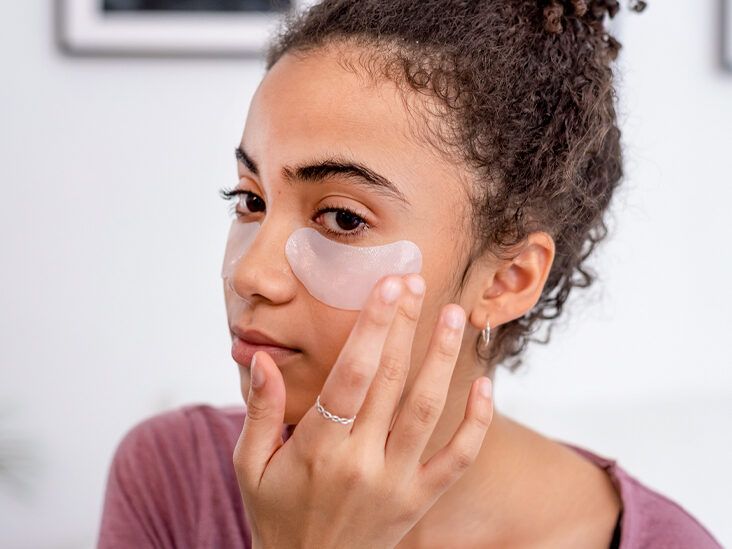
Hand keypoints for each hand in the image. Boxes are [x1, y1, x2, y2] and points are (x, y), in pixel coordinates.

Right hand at [232, 273, 494, 548]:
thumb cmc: (276, 516)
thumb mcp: (250, 466)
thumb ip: (257, 411)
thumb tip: (261, 357)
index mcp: (317, 448)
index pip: (351, 374)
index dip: (371, 326)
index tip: (387, 286)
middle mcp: (361, 462)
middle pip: (390, 379)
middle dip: (404, 325)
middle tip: (416, 281)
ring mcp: (397, 482)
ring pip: (428, 410)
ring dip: (443, 359)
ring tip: (455, 316)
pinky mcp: (420, 500)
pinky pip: (458, 458)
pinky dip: (477, 422)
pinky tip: (487, 384)